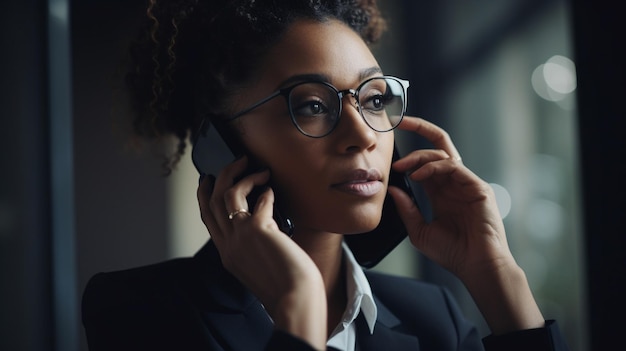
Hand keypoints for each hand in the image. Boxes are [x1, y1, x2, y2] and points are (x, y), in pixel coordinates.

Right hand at [197, 156, 326, 347]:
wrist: (294, 300)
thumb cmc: (286, 285)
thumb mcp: (259, 265)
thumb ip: (254, 244)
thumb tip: (263, 215)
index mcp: (227, 254)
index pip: (207, 218)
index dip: (205, 195)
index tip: (209, 179)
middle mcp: (228, 244)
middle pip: (212, 201)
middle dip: (223, 175)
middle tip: (237, 161)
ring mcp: (240, 237)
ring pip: (227, 194)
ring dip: (244, 177)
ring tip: (260, 170)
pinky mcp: (258, 229)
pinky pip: (259, 200)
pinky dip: (267, 192)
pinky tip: (274, 192)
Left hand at [388, 116, 543, 333]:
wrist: (476, 267)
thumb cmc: (453, 253)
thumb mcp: (419, 231)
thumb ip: (407, 209)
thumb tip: (392, 189)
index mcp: (441, 191)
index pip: (425, 161)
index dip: (409, 149)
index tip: (391, 140)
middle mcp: (454, 183)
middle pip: (438, 145)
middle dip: (419, 127)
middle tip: (397, 121)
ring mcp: (467, 183)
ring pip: (443, 154)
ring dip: (418, 156)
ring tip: (401, 168)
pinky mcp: (477, 187)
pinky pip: (453, 166)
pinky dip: (433, 167)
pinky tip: (418, 176)